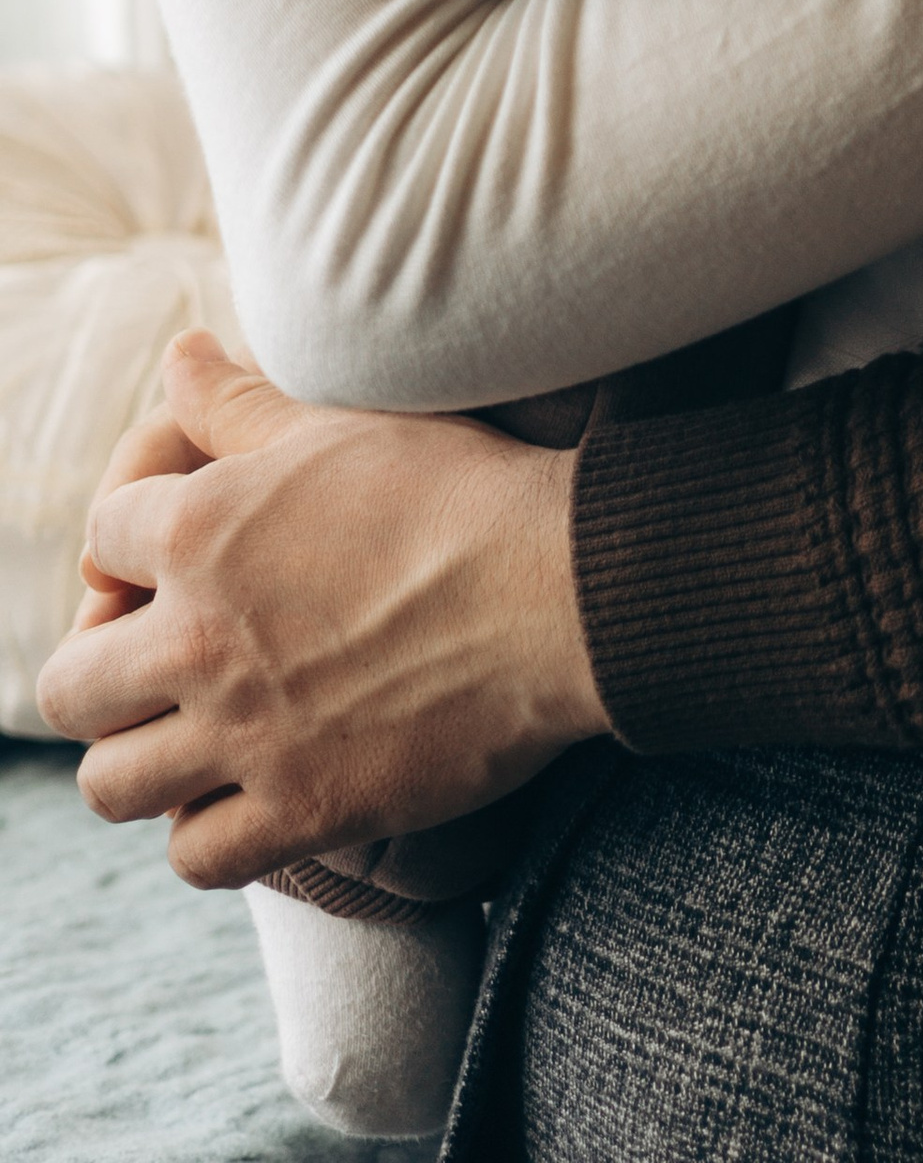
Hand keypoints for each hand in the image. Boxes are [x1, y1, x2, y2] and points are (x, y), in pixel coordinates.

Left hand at [38, 332, 607, 885]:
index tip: (174, 561)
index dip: (132, 547)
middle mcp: (201, 639)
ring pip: (109, 784)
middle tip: (161, 663)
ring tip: (190, 736)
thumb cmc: (460, 490)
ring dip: (139, 759)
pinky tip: (248, 792)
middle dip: (103, 670)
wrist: (564, 589)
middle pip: (70, 686)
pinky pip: (195, 855)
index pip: (100, 541)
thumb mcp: (343, 422)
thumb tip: (179, 355)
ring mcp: (246, 736)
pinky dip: (208, 831)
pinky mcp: (302, 810)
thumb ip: (239, 401)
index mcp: (202, 530)